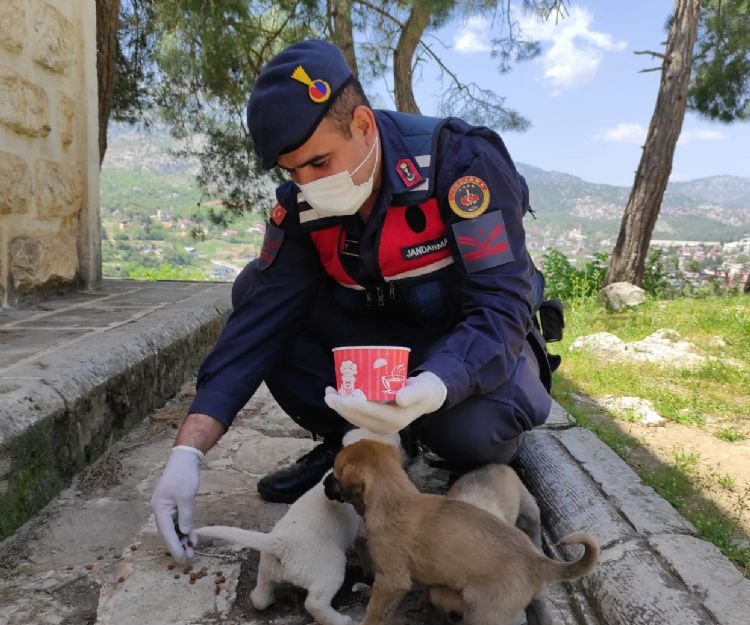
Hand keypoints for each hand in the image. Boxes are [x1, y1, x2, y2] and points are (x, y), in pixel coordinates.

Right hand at [150, 446, 202, 562]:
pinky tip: (192, 538)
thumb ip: (186, 516)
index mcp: (159, 509)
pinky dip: (185, 530)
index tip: (181, 559)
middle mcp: (161, 510)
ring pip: (174, 529)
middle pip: (169, 533)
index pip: (166, 533)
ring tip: (192, 552)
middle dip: (178, 547)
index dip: (174, 548)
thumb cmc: (184, 475)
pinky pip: (179, 522)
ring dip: (182, 540)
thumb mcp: (186, 496)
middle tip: (188, 560)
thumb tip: (184, 533)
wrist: (185, 458)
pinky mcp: (175, 505)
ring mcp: (168, 508)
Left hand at [324, 371, 446, 434]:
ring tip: (329, 394)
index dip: (354, 405)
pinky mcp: (375, 424)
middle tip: (329, 394)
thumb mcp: (422, 389)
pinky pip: (357, 417)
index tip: (341, 396)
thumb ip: (412, 393)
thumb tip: (399, 399)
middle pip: (358, 418)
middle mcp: (386, 427)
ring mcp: (380, 427)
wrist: (426, 398)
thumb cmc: (423, 390)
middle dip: (341, 407)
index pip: (370, 413)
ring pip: (355, 419)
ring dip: (340, 408)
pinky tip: (337, 397)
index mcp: (396, 420)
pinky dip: (345, 408)